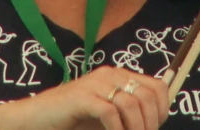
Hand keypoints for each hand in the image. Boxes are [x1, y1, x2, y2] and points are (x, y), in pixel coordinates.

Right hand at [17, 65, 169, 129]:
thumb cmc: (72, 120)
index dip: (163, 109)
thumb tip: (154, 124)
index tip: (157, 128)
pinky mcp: (82, 97)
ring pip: (131, 104)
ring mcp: (95, 84)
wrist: (36, 119)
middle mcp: (109, 75)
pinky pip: (109, 112)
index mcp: (118, 76)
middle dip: (151, 123)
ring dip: (136, 129)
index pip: (156, 86)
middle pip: (147, 95)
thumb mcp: (107, 116)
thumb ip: (127, 115)